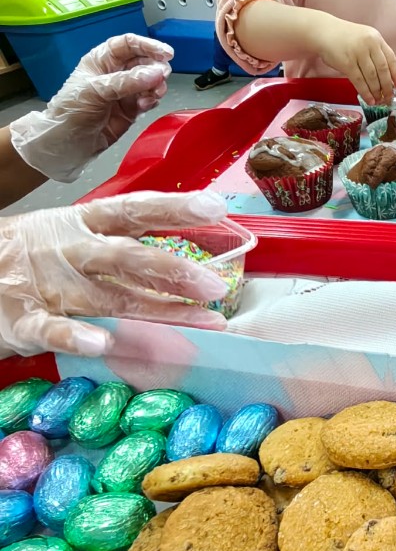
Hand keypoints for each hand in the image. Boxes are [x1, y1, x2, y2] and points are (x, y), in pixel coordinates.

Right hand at [0, 190, 230, 358]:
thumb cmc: (32, 256)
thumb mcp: (74, 236)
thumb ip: (124, 247)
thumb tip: (189, 262)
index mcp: (83, 224)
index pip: (134, 209)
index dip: (174, 207)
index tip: (215, 207)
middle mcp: (71, 250)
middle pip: (128, 256)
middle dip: (174, 271)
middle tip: (216, 286)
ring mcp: (48, 285)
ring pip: (108, 298)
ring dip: (156, 312)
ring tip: (199, 322)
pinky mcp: (23, 320)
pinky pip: (52, 329)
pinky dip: (76, 336)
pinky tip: (103, 344)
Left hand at [8, 34, 173, 182]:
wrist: (67, 145)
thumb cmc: (70, 112)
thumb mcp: (95, 91)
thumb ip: (127, 82)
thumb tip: (154, 73)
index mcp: (101, 60)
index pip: (128, 44)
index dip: (147, 45)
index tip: (165, 53)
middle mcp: (115, 73)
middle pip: (144, 62)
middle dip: (156, 68)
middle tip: (162, 76)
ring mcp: (125, 92)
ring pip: (150, 82)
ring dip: (156, 86)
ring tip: (153, 94)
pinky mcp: (132, 110)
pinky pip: (149, 100)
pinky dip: (152, 101)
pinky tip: (146, 105)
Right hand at [311, 14, 395, 103]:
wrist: (323, 31)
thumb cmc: (344, 37)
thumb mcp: (364, 38)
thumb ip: (375, 53)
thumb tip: (385, 77)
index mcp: (376, 38)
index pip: (391, 59)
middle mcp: (369, 44)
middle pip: (383, 70)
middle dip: (387, 86)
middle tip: (389, 97)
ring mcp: (358, 53)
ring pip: (372, 77)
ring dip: (376, 91)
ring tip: (379, 100)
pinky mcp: (347, 62)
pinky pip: (359, 80)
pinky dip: (365, 92)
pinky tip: (369, 99)